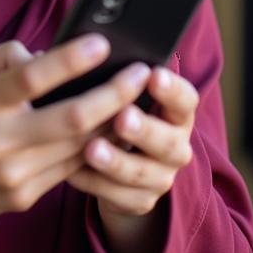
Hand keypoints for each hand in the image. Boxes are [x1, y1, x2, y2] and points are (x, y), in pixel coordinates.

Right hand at [0, 35, 151, 245]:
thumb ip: (6, 56)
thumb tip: (51, 56)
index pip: (33, 77)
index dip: (72, 59)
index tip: (103, 43)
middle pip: (73, 118)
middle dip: (115, 94)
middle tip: (142, 74)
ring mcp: (13, 173)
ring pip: (80, 147)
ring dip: (114, 123)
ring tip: (138, 99)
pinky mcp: (23, 196)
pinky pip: (69, 168)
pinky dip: (93, 148)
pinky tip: (110, 129)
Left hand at [66, 64, 197, 218]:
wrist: (120, 168)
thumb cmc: (112, 113)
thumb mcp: (115, 95)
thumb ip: (107, 78)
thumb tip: (66, 51)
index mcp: (175, 112)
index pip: (186, 99)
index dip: (172, 89)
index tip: (153, 74)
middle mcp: (175, 145)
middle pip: (169, 141)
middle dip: (145, 129)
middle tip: (122, 116)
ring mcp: (161, 176)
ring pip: (142, 173)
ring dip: (116, 161)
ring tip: (91, 148)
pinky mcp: (141, 201)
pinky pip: (119, 196)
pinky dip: (94, 183)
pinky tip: (70, 171)